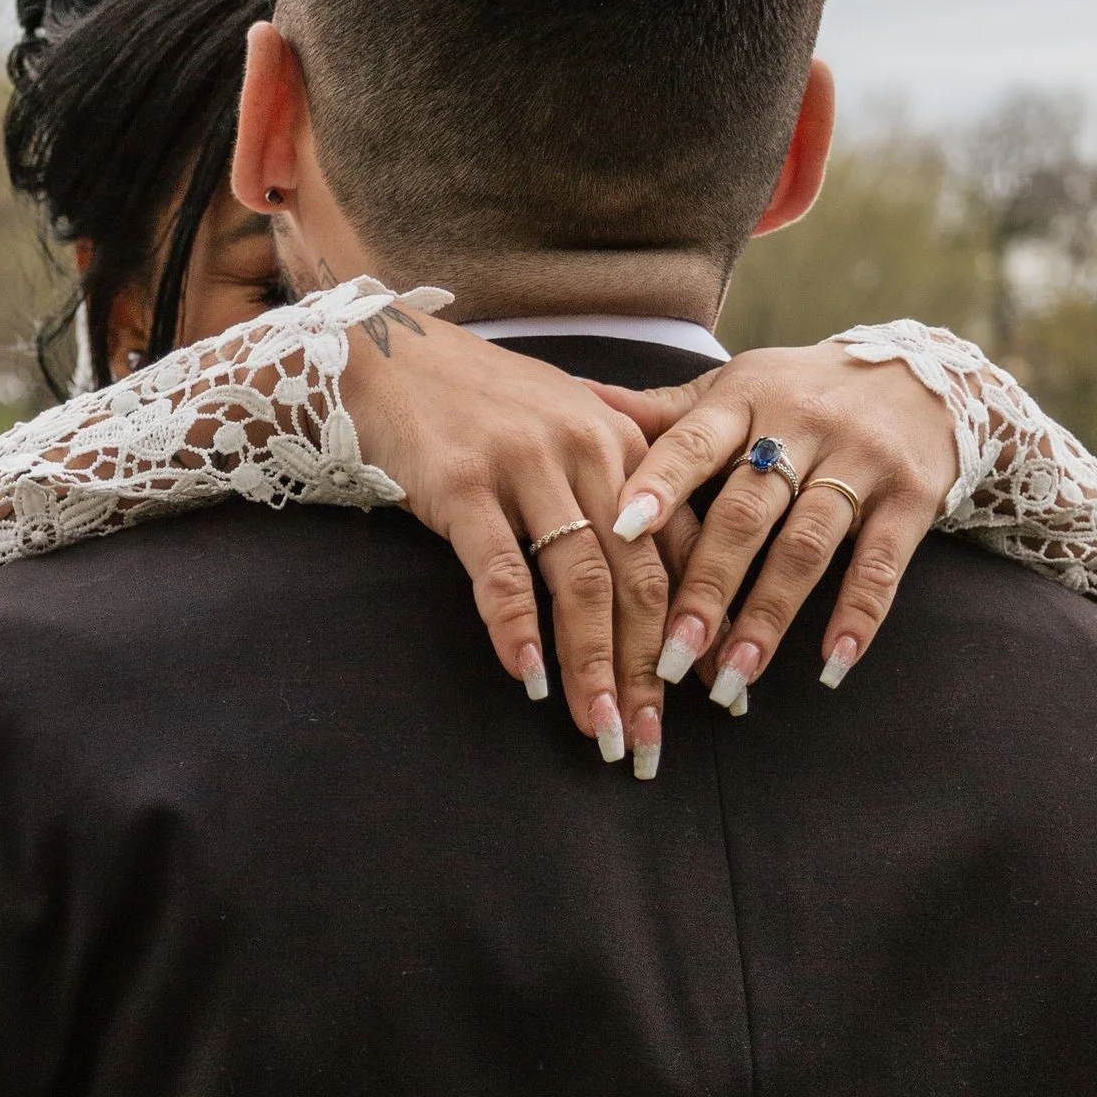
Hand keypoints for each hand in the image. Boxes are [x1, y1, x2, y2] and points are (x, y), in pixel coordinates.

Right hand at [338, 305, 673, 768]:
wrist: (388, 355)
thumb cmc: (482, 404)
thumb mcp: (569, 428)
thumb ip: (620, 488)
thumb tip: (666, 579)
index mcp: (627, 443)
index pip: (681, 550)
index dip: (696, 629)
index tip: (708, 695)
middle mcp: (589, 450)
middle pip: (640, 579)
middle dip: (650, 670)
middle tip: (650, 741)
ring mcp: (526, 466)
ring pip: (581, 582)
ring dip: (593, 665)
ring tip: (599, 726)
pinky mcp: (464, 484)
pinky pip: (501, 569)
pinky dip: (517, 628)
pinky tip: (528, 676)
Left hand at [589, 345, 958, 706]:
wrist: (925, 377)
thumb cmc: (802, 392)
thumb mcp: (736, 389)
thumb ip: (665, 414)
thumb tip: (578, 401)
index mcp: (745, 399)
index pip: (694, 442)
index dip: (659, 484)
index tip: (621, 530)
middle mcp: (802, 426)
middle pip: (745, 512)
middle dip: (705, 587)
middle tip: (669, 654)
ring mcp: (860, 462)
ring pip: (806, 546)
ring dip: (767, 617)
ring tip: (732, 677)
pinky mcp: (910, 497)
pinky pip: (882, 564)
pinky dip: (857, 615)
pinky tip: (830, 663)